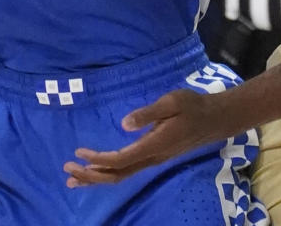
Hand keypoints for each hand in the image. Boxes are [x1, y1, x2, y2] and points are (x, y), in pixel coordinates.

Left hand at [63, 88, 226, 187]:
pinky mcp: (153, 157)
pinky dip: (108, 172)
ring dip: (97, 177)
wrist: (213, 119)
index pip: (120, 160)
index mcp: (153, 146)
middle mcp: (151, 158)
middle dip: (91, 175)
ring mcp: (153, 160)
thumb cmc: (191, 106)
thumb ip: (147, 113)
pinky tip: (98, 169)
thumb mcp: (170, 102)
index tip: (79, 152)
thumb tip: (124, 123)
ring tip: (74, 177)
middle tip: (67, 168)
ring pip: (121, 176)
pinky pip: (127, 170)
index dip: (98, 159)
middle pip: (116, 175)